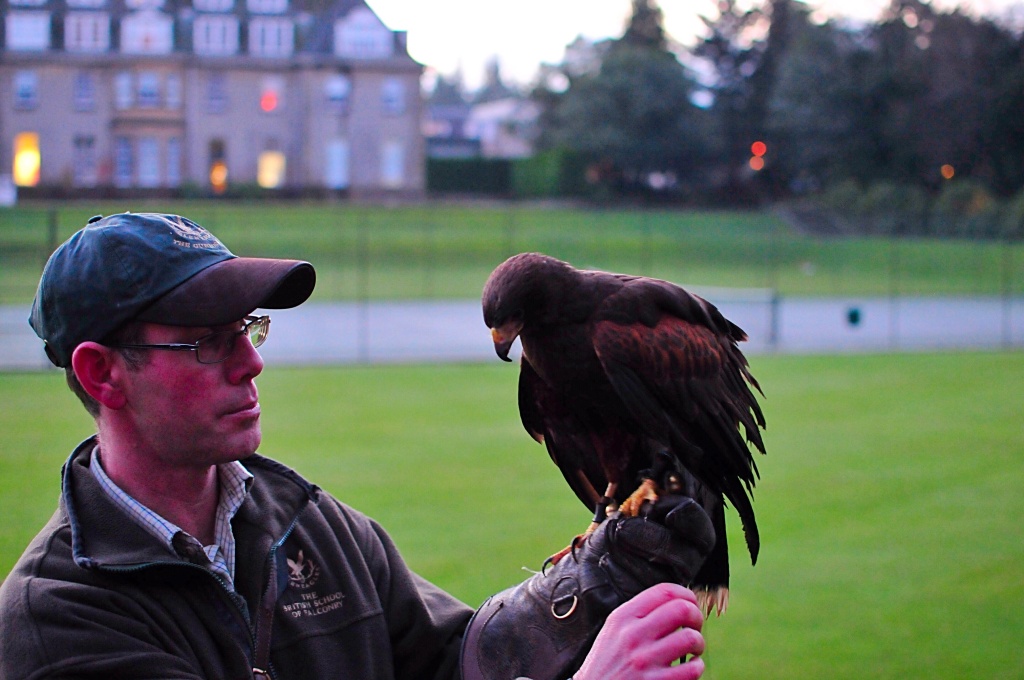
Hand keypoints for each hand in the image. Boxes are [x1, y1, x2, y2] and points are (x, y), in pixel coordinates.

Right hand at [460, 496, 713, 679]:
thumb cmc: (605, 665)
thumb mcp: (613, 632)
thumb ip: (637, 615)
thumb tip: (674, 601)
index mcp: (622, 616)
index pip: (664, 591)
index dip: (686, 595)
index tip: (691, 604)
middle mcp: (633, 635)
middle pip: (683, 610)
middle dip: (696, 618)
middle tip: (695, 627)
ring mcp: (644, 661)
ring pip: (692, 639)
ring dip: (698, 645)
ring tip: (692, 652)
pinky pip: (693, 669)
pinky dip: (697, 669)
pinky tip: (689, 670)